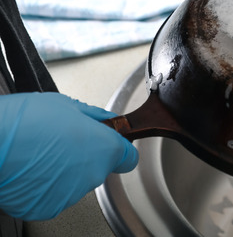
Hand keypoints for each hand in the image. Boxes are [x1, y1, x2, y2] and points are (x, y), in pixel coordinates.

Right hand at [0, 92, 137, 220]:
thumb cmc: (25, 122)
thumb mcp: (67, 105)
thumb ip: (94, 117)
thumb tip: (106, 120)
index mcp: (104, 149)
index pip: (128, 158)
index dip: (120, 150)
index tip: (112, 146)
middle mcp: (92, 175)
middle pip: (98, 168)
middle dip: (85, 157)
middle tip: (61, 143)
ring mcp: (70, 194)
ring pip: (75, 182)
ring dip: (64, 172)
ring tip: (40, 155)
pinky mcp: (47, 207)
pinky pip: (53, 196)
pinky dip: (44, 186)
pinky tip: (31, 170)